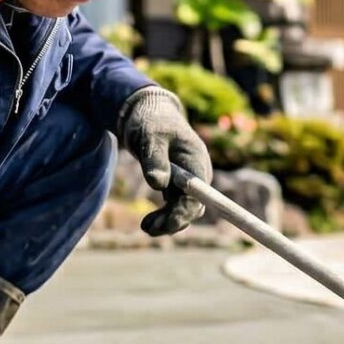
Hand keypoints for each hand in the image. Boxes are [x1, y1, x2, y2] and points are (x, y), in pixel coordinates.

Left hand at [117, 86, 210, 235]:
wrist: (149, 115)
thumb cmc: (151, 122)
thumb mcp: (150, 136)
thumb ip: (154, 159)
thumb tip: (158, 184)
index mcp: (196, 161)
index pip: (199, 194)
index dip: (186, 211)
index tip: (167, 223)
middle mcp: (198, 174)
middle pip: (194, 206)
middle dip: (174, 220)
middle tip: (147, 228)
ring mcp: (190, 182)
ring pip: (185, 211)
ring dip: (168, 222)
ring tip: (145, 226)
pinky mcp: (179, 186)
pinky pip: (176, 208)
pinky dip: (165, 217)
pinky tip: (148, 222)